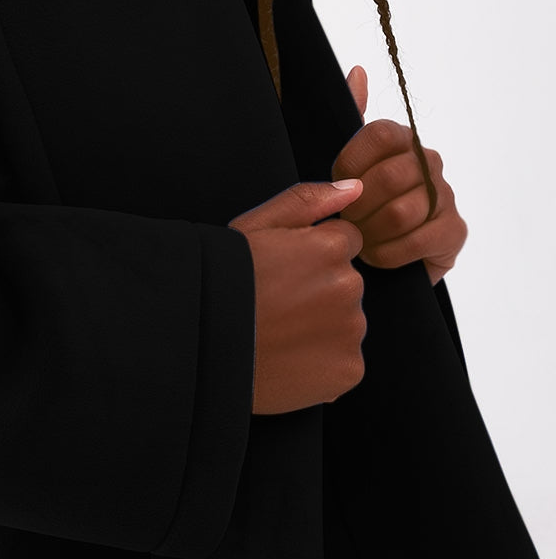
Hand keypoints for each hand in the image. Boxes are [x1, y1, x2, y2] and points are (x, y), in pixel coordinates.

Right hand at [229, 178, 367, 413]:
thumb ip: (307, 200)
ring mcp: (350, 333)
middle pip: (346, 282)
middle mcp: (348, 288)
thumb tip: (357, 188)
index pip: (345, 242)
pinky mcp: (348, 371)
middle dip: (320, 290)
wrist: (200, 347)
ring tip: (278, 334)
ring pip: (347, 322)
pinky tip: (289, 360)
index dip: (312, 255)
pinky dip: (323, 363)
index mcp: (329, 248)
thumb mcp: (253, 228)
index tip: (284, 271)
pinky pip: (344, 361)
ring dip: (322, 327)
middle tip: (276, 305)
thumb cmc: (222, 282)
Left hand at [332, 65, 467, 287]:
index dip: (351, 161)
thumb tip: (358, 71)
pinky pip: (418, 239)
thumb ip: (353, 116)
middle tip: (343, 221)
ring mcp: (445, 196)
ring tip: (357, 240)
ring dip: (371, 232)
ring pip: (402, 211)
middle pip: (390, 176)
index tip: (334, 183)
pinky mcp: (454, 231)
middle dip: (357, 206)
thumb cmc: (359, 205)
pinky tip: (376, 256)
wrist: (379, 257)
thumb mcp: (346, 163)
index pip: (380, 134)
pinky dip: (389, 252)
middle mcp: (428, 162)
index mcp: (402, 140)